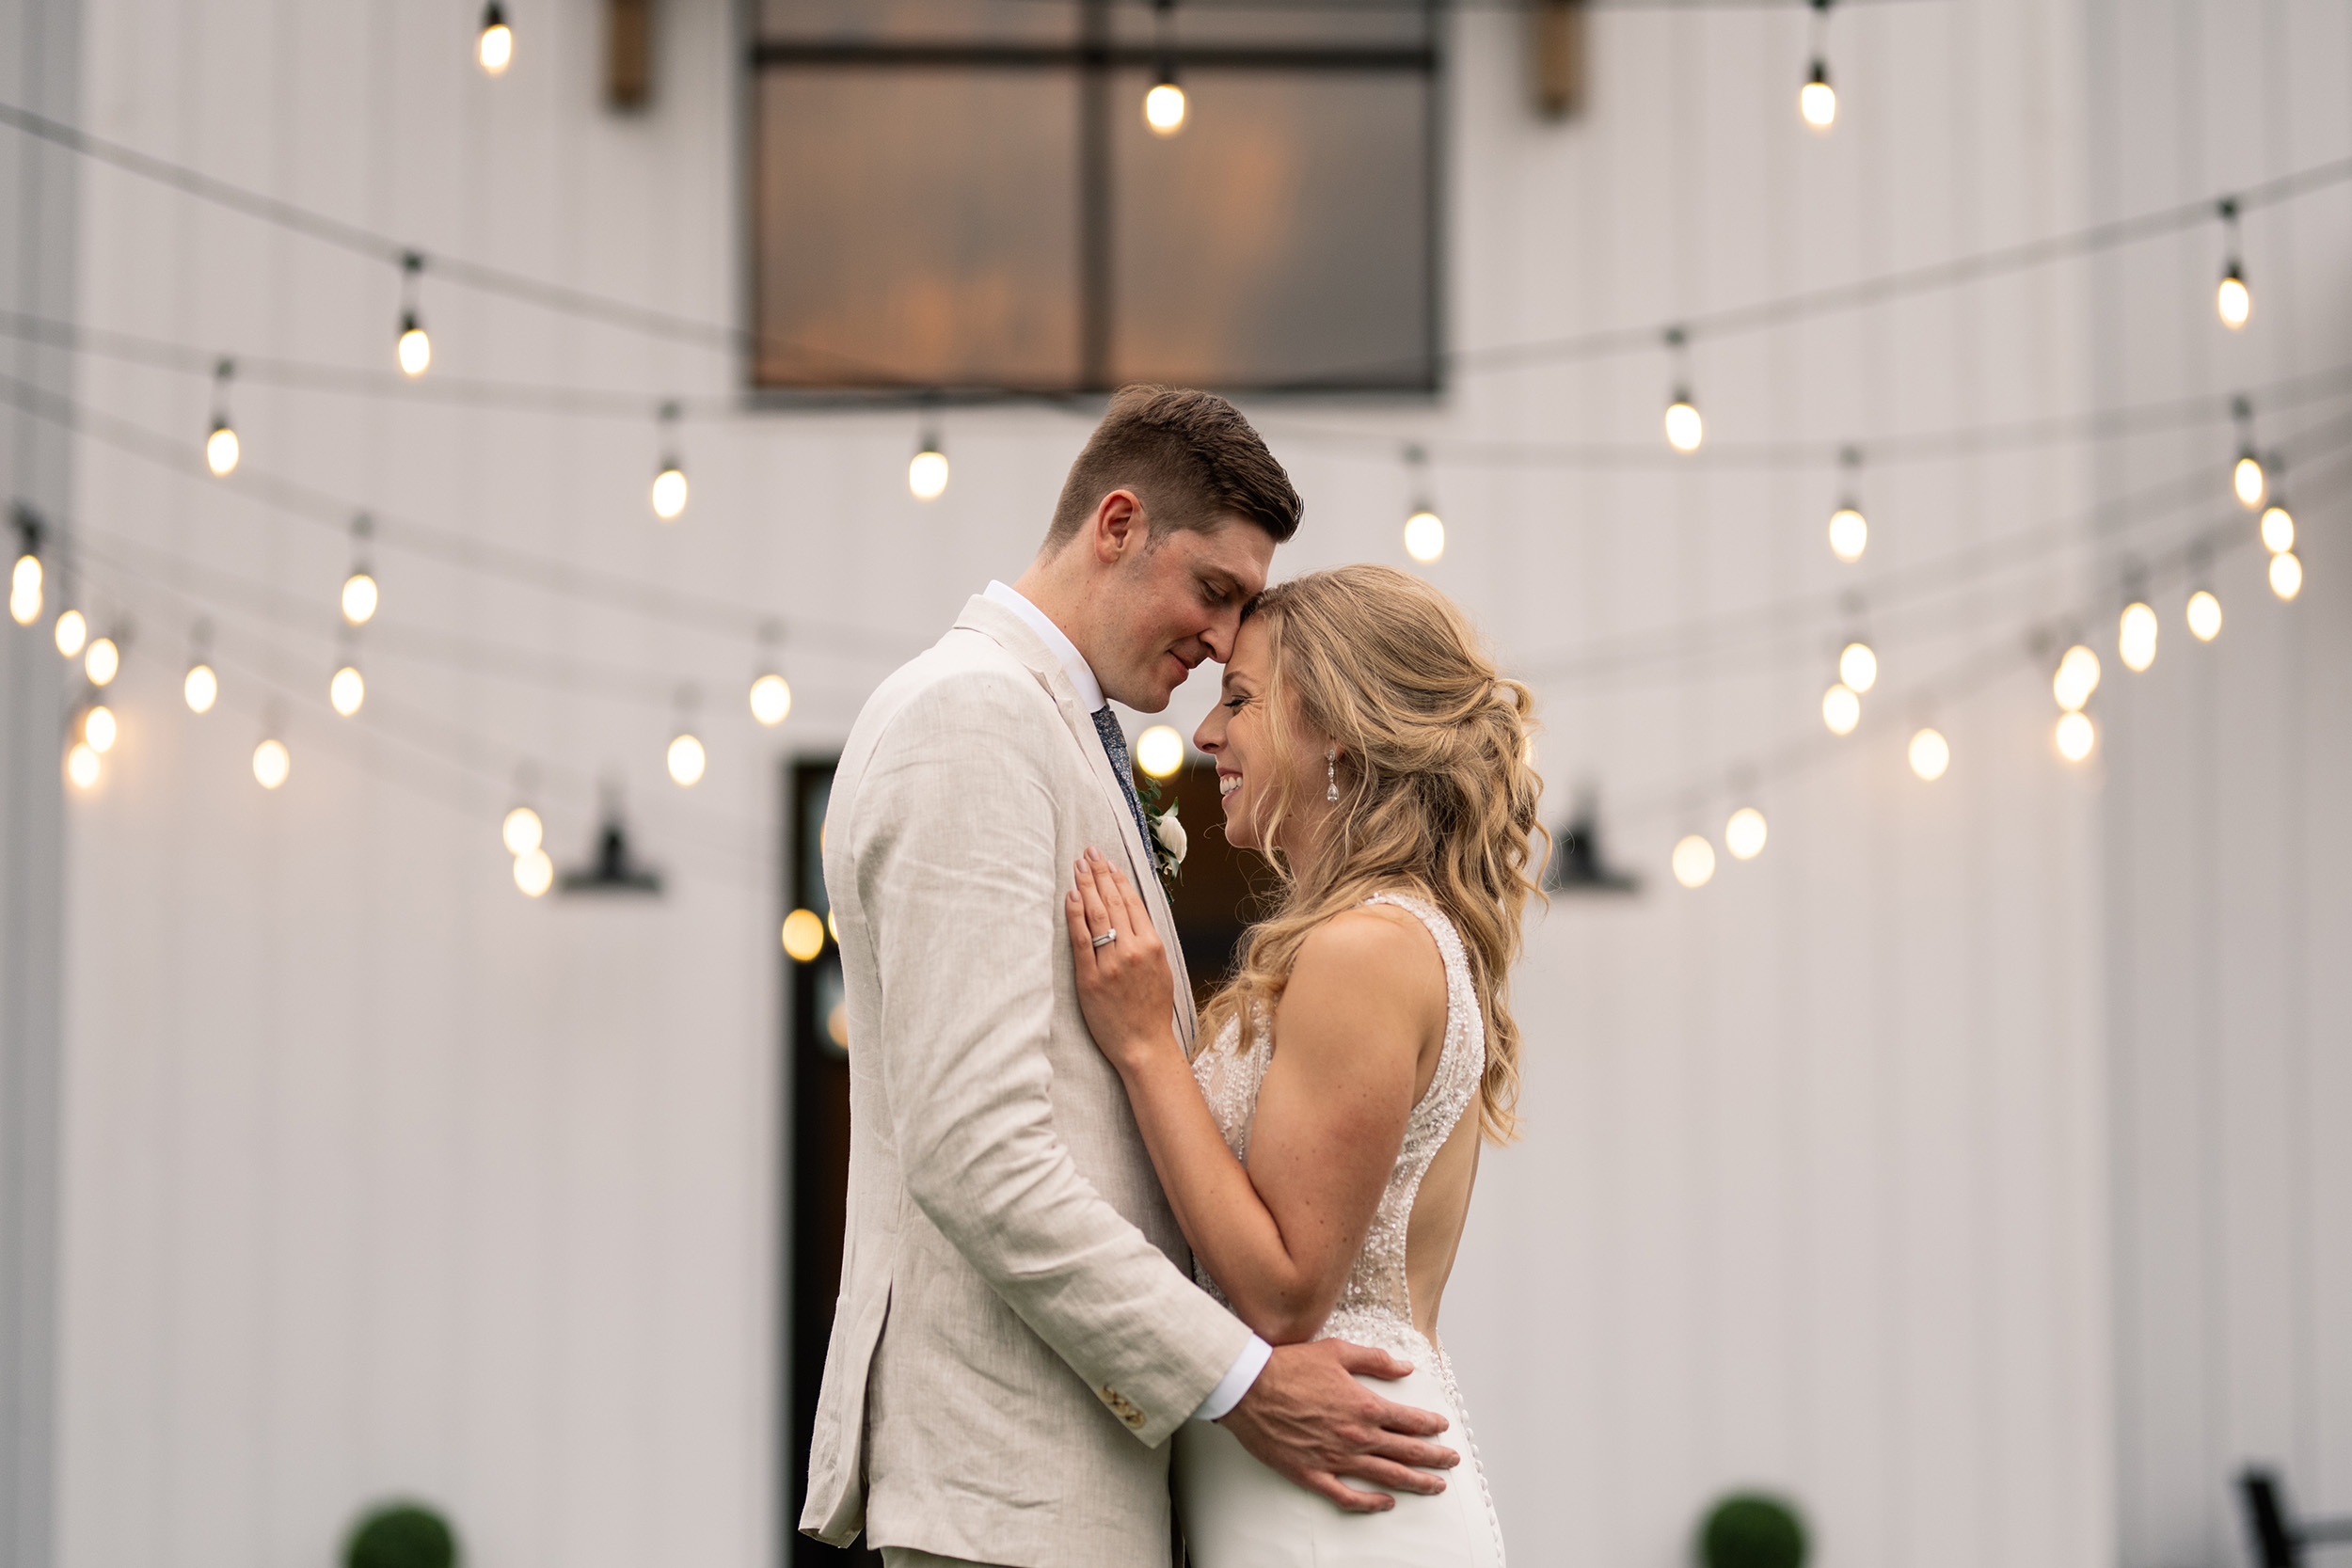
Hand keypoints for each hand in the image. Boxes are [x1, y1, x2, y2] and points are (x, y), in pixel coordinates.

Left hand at [1064, 848, 1177, 1071]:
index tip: (1107, 861)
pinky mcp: (1090, 979)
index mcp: (1153, 946)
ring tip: (1077, 867)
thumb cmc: (1151, 1010)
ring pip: (1097, 916)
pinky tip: (1071, 897)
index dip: (1117, 878)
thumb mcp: (1161, 969)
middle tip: (1087, 852)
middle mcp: (1133, 950)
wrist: (1144, 1045)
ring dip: (1085, 887)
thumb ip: (1147, 941)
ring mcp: (1111, 964)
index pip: (1132, 902)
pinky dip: (1075, 915)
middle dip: (1098, 874)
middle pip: (1113, 902)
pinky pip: (1081, 940)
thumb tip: (1132, 913)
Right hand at [1218, 1339, 1457, 1512]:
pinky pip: (1348, 1497)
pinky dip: (1371, 1503)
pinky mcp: (1313, 1474)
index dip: (1431, 1425)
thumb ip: (1375, 1360)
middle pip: (1407, 1451)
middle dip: (1434, 1457)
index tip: (1442, 1428)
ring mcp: (1336, 1458)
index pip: (1409, 1420)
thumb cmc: (1288, 1366)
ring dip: (1416, 1482)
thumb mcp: (1337, 1351)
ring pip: (1387, 1476)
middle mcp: (1356, 1436)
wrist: (1248, 1388)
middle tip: (1451, 1460)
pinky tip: (1386, 1503)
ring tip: (1436, 1486)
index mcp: (1364, 1405)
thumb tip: (1405, 1366)